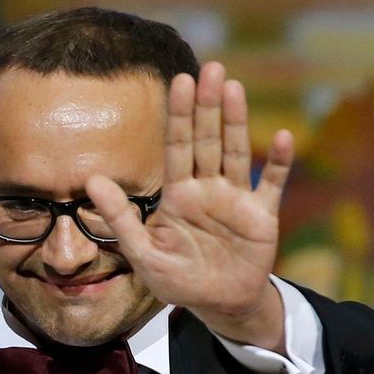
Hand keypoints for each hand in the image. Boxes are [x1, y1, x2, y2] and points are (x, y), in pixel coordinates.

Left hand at [87, 60, 292, 348]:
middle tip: (211, 69)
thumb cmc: (178, 280)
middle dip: (208, 106)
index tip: (179, 81)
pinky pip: (272, 184)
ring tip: (233, 88)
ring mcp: (236, 198)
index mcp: (179, 194)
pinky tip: (282, 137)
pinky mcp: (262, 215)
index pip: (177, 146)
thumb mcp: (143, 254)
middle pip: (208, 140)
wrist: (218, 305)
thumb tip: (91, 180)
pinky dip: (280, 162)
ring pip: (237, 152)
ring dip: (237, 122)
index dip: (178, 115)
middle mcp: (208, 188)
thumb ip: (120, 218)